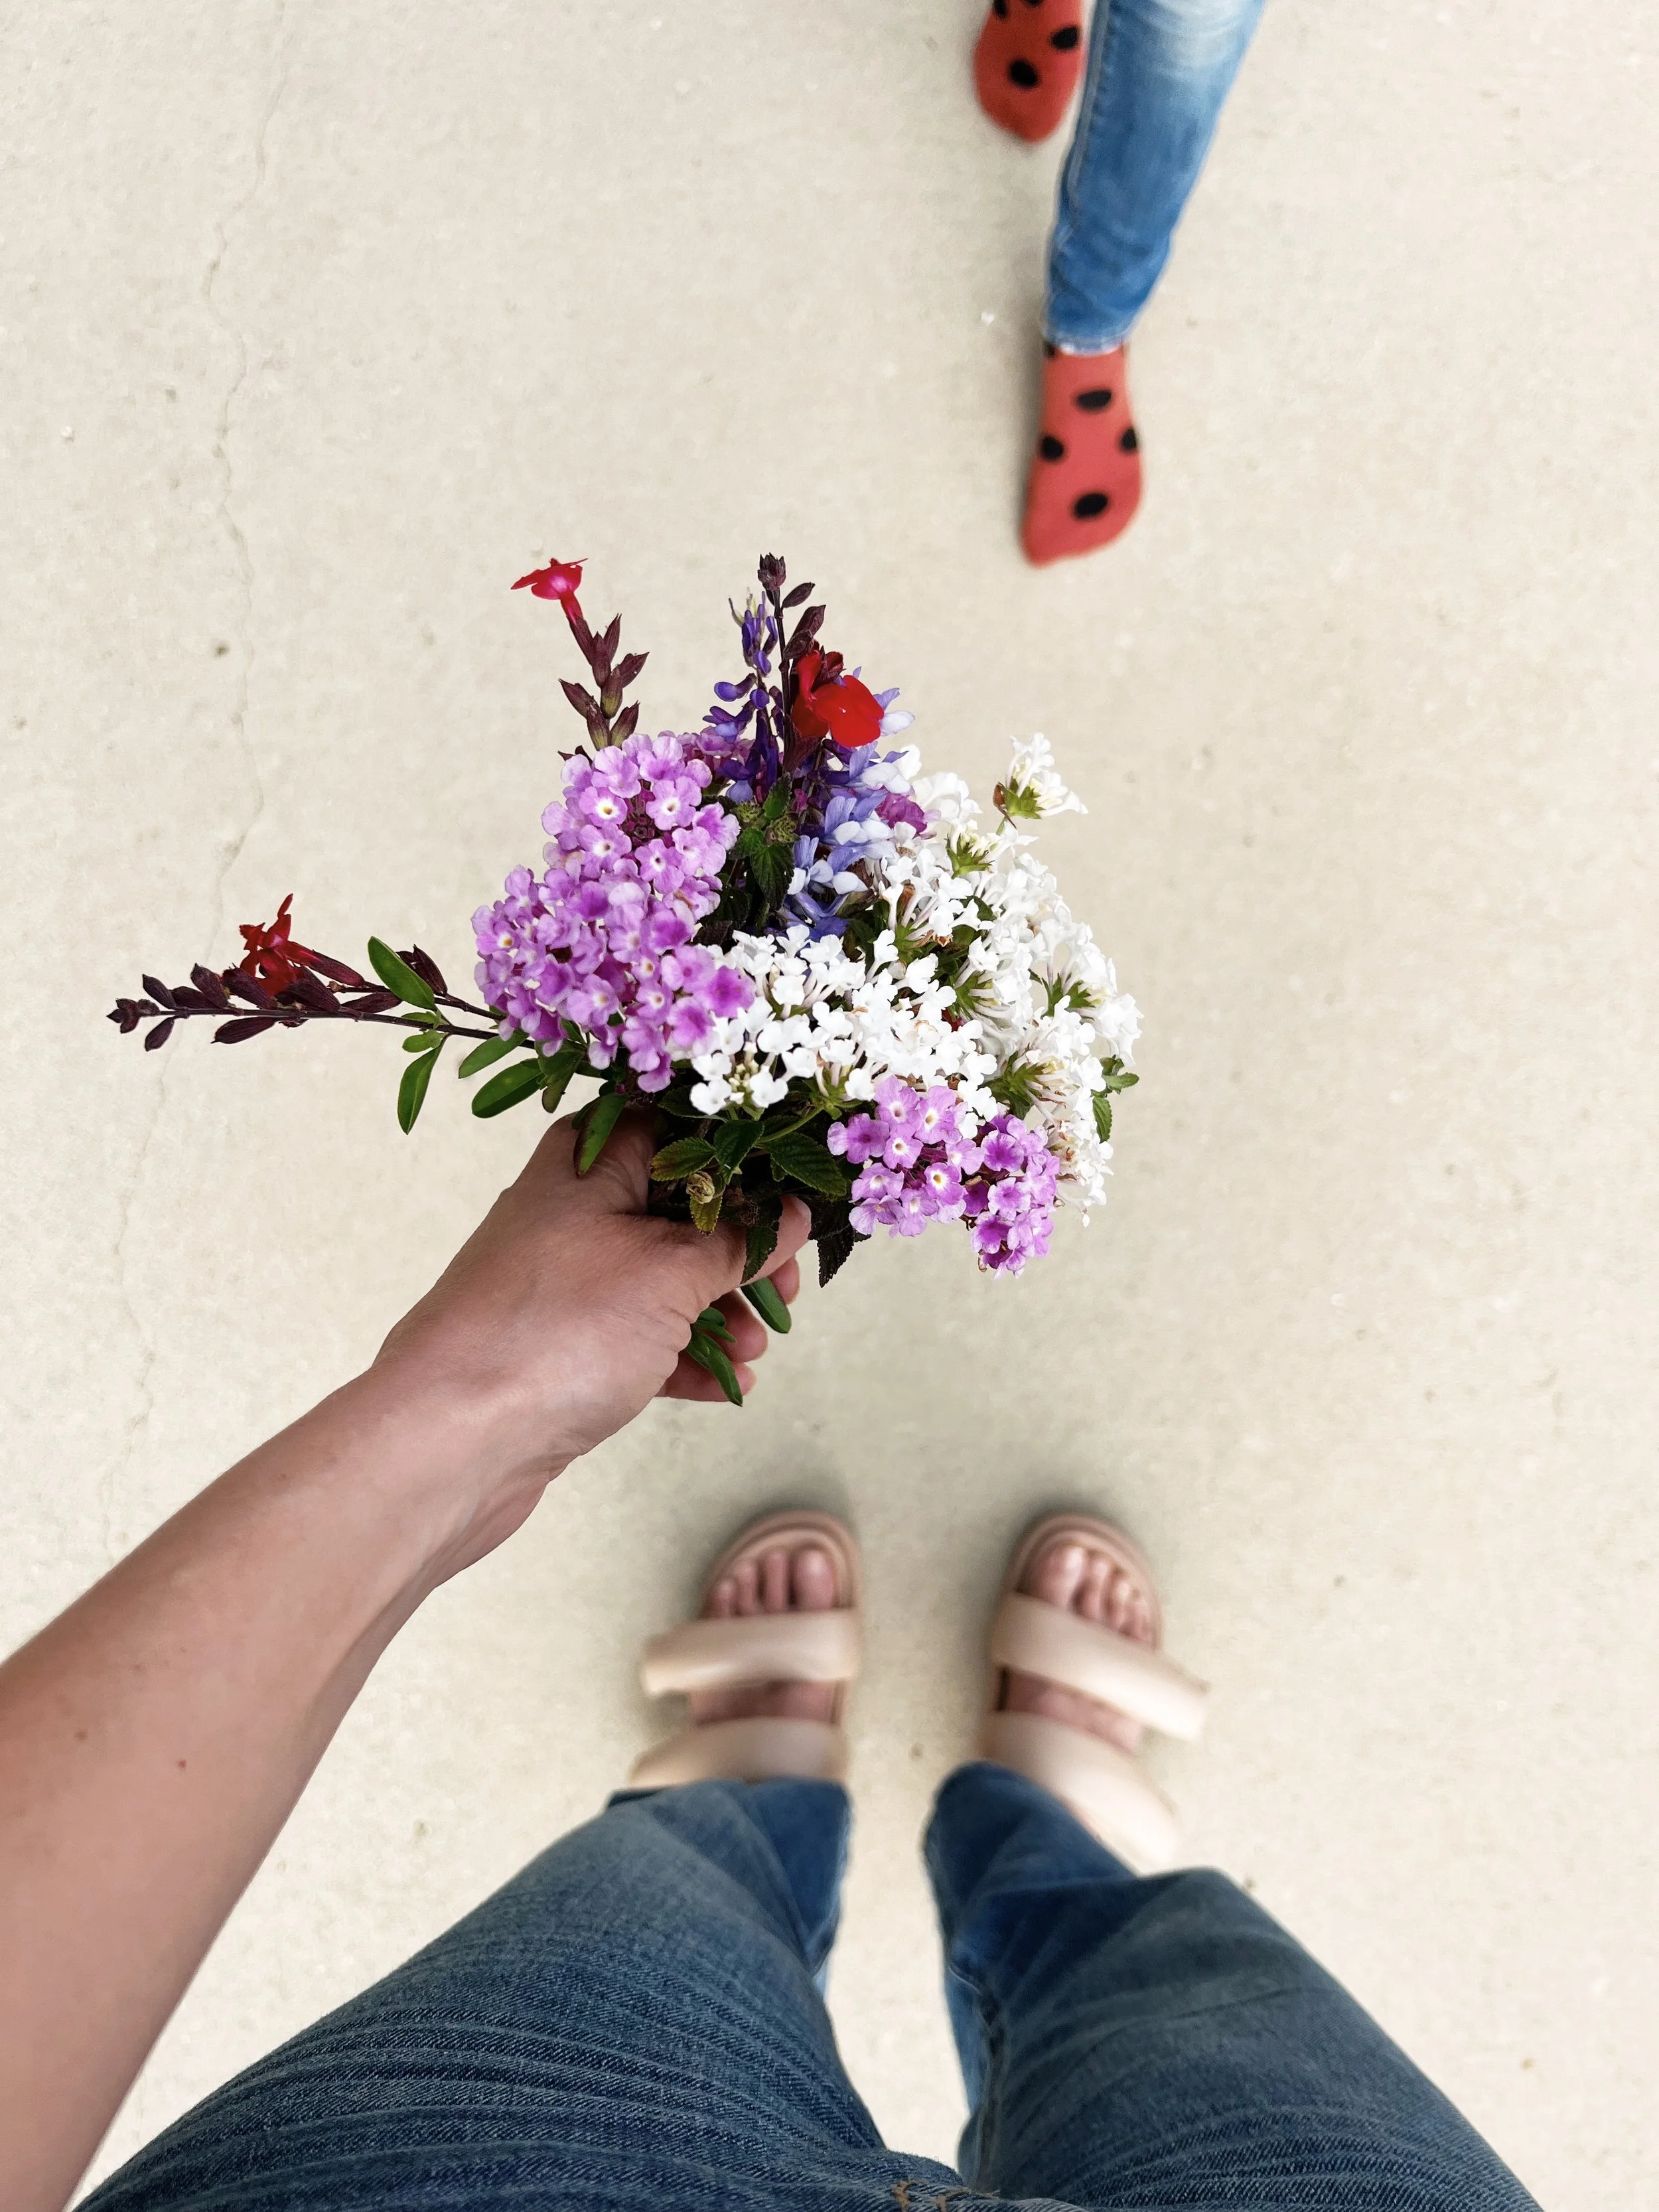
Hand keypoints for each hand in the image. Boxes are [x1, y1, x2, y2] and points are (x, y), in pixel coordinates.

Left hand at [370, 1111, 809, 1571]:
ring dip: (718, 1311)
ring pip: (660, 1280)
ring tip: (756, 1349)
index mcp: (586, 1163)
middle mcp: (569, 1212)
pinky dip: (684, 1357)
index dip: (741, 1158)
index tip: (792, 1196)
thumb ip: (737, 1241)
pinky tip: (726, 1384)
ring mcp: (562, 1283)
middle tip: (782, 1287)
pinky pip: (637, 1340)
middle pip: (676, 1210)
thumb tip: (787, 1215)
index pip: (678, 1128)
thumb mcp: (668, 1274)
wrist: (450, 1440)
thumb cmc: (552, 1332)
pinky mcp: (559, 1348)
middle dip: (739, 1251)